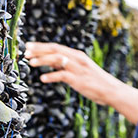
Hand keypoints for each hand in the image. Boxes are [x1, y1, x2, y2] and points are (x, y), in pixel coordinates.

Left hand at [23, 42, 137, 123]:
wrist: (112, 91)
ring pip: (57, 59)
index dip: (41, 46)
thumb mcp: (80, 70)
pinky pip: (62, 75)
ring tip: (30, 63)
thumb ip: (65, 65)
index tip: (28, 46)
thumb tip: (48, 62)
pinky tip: (42, 79)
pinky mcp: (79, 80)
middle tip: (25, 51)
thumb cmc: (95, 82)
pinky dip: (51, 76)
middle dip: (39, 50)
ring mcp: (78, 69)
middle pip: (55, 50)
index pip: (56, 47)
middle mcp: (77, 59)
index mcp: (77, 55)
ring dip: (42, 60)